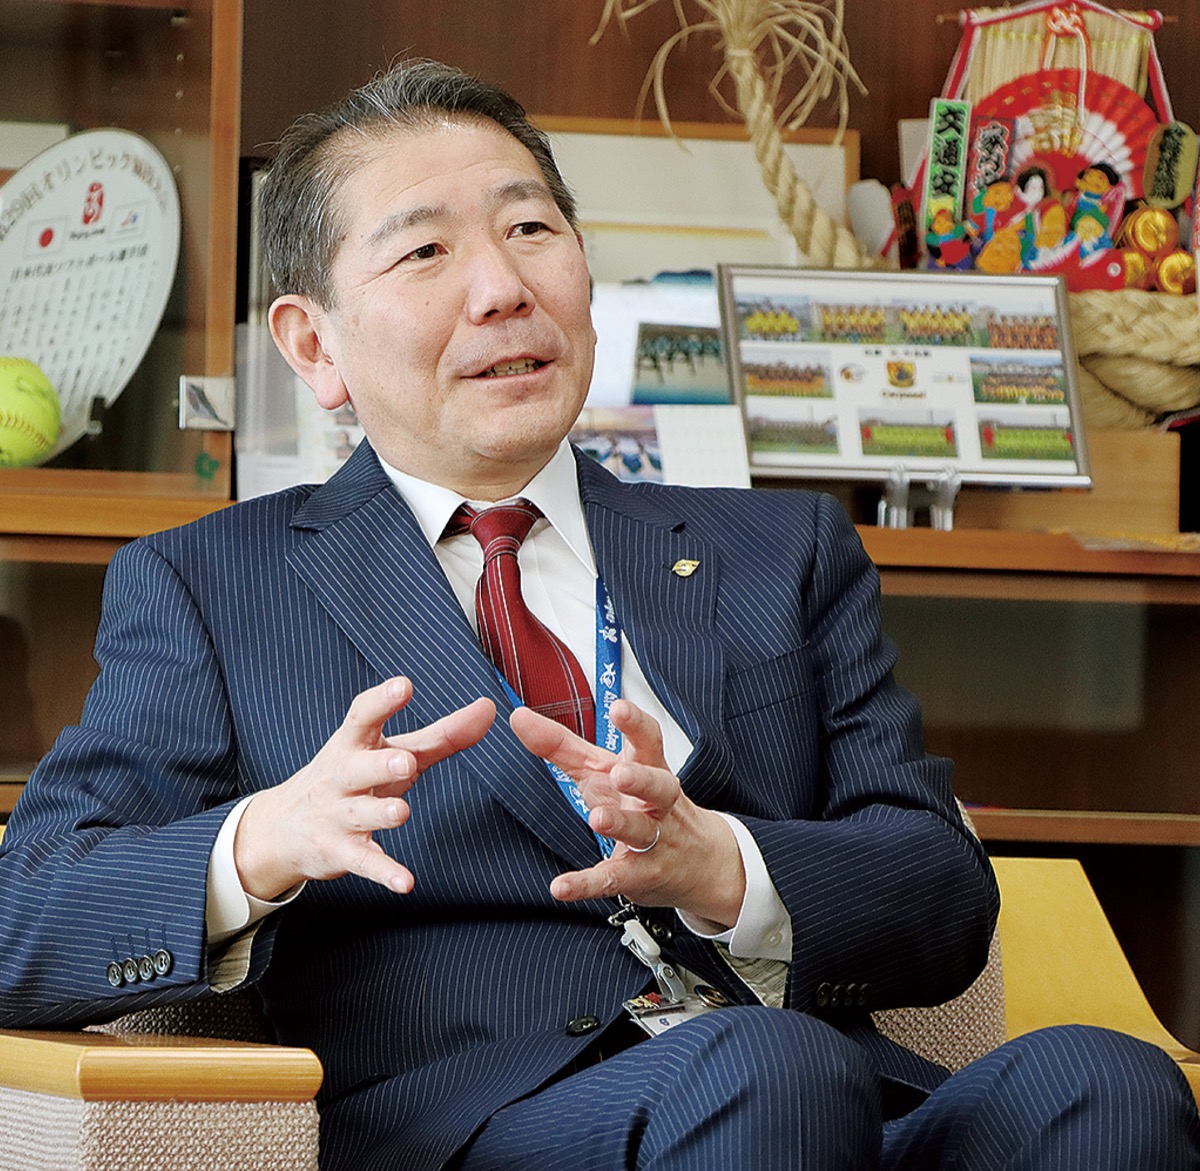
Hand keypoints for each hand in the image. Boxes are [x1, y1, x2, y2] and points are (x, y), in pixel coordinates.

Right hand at [235, 677, 494, 899]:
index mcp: (353, 743)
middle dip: (379, 764)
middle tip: (405, 760)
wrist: (283, 827)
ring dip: (380, 814)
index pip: (361, 716)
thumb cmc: (353, 777)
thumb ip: (442, 734)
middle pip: (357, 768)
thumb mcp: (390, 750)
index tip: (403, 685)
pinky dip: (384, 872)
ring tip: (400, 812)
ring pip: (358, 814)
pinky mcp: (339, 852)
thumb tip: (489, 708)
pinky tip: (406, 882)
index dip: (381, 700)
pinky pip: (363, 862)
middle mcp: (341, 776)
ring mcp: (337, 816)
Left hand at [509, 698, 744, 926]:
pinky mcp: (639, 875)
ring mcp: (654, 840)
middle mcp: (657, 803)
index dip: (636, 725)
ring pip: (641, 831)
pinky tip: (561, 887)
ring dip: (621, 824)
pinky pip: (613, 878)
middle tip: (620, 773)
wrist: (699, 862)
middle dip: (642, 779)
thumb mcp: (604, 770)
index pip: (649, 741)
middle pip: (658, 786)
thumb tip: (519, 717)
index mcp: (650, 768)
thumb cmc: (643, 803)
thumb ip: (561, 744)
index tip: (619, 708)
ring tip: (598, 819)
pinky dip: (587, 884)